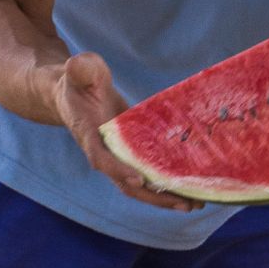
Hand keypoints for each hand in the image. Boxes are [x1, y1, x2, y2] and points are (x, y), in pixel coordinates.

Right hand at [55, 52, 200, 211]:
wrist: (73, 94)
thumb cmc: (79, 80)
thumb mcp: (81, 70)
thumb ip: (82, 69)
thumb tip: (79, 63)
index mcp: (89, 134)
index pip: (102, 158)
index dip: (118, 169)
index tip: (138, 179)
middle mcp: (103, 153)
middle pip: (126, 184)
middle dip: (154, 196)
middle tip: (185, 203)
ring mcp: (117, 158)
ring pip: (139, 187)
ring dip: (165, 198)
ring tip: (195, 204)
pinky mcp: (129, 156)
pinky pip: (147, 177)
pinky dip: (165, 186)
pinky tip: (190, 189)